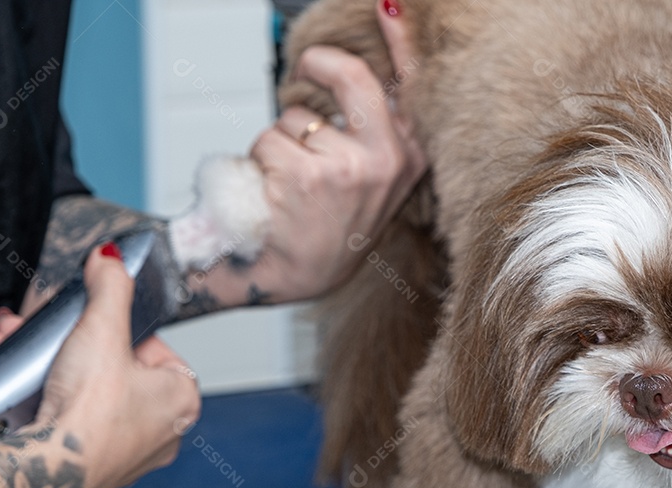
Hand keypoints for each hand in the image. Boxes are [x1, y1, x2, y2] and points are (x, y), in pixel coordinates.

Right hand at [0, 245, 200, 487]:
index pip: (155, 350)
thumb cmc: (90, 410)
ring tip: (19, 346)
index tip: (91, 326)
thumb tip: (111, 259)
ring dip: (51, 368)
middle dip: (70, 346)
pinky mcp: (94, 470)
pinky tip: (19, 385)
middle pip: (115, 371)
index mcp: (183, 400)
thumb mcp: (102, 330)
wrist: (48, 469)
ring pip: (89, 395)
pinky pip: (72, 423)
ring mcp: (129, 454)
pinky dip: (46, 401)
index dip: (117, 332)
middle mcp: (164, 433)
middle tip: (46, 331)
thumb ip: (110, 289)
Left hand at [246, 2, 425, 300]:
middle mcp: (387, 160)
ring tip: (291, 185)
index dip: (401, 38)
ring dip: (280, 142)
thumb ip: (374, 131)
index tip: (390, 2)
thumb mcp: (371, 182)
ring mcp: (348, 168)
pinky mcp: (306, 176)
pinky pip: (268, 140)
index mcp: (408, 158)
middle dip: (317, 66)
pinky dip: (260, 162)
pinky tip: (274, 195)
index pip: (412, 85)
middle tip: (302, 72)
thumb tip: (356, 71)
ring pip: (296, 118)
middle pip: (351, 75)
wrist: (294, 276)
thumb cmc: (328, 227)